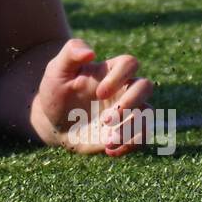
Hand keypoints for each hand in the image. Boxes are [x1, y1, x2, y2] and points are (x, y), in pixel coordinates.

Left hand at [32, 39, 152, 156]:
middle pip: (146, 86)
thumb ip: (71, 53)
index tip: (99, 93)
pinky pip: (142, 137)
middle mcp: (123, 89)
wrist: (53, 121)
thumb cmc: (56, 91)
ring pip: (149, 114)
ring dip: (131, 128)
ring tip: (107, 139)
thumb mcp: (57, 70)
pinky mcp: (125, 131)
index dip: (119, 77)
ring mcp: (127, 111)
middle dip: (130, 103)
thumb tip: (90, 52)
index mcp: (109, 71)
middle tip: (106, 119)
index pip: (130, 63)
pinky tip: (108, 149)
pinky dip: (129, 145)